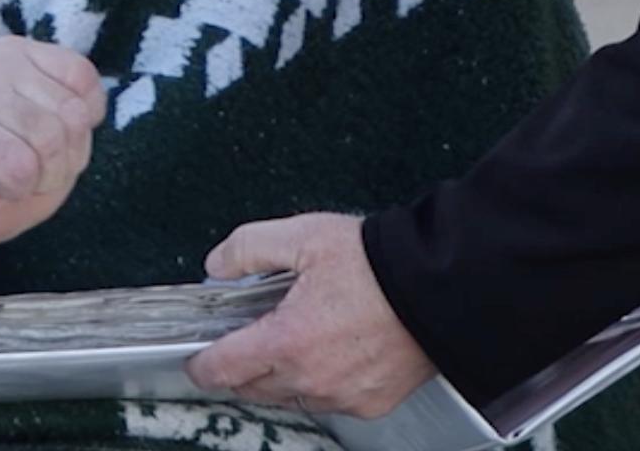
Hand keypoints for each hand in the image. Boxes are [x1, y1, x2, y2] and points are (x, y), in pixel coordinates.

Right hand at [0, 36, 105, 255]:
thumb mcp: (64, 130)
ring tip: (13, 175)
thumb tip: (82, 113)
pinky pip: (22, 168)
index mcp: (19, 52)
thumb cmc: (18, 166)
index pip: (84, 79)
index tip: (49, 139)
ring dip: (42, 177)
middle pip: (72, 114)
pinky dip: (20, 188)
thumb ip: (80, 107)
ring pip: (50, 141)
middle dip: (65, 157)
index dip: (82, 125)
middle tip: (31, 166)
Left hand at [185, 214, 435, 416]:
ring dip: (279, 376)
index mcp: (286, 341)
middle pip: (251, 388)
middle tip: (248, 337)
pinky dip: (318, 383)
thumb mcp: (304, 236)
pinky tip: (329, 352)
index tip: (198, 356)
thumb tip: (217, 266)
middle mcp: (310, 379)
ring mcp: (341, 396)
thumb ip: (249, 248)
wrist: (441, 286)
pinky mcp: (370, 403)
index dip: (201, 363)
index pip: (221, 370)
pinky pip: (328, 402)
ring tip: (293, 339)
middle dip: (241, 366)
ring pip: (289, 397)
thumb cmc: (378, 263)